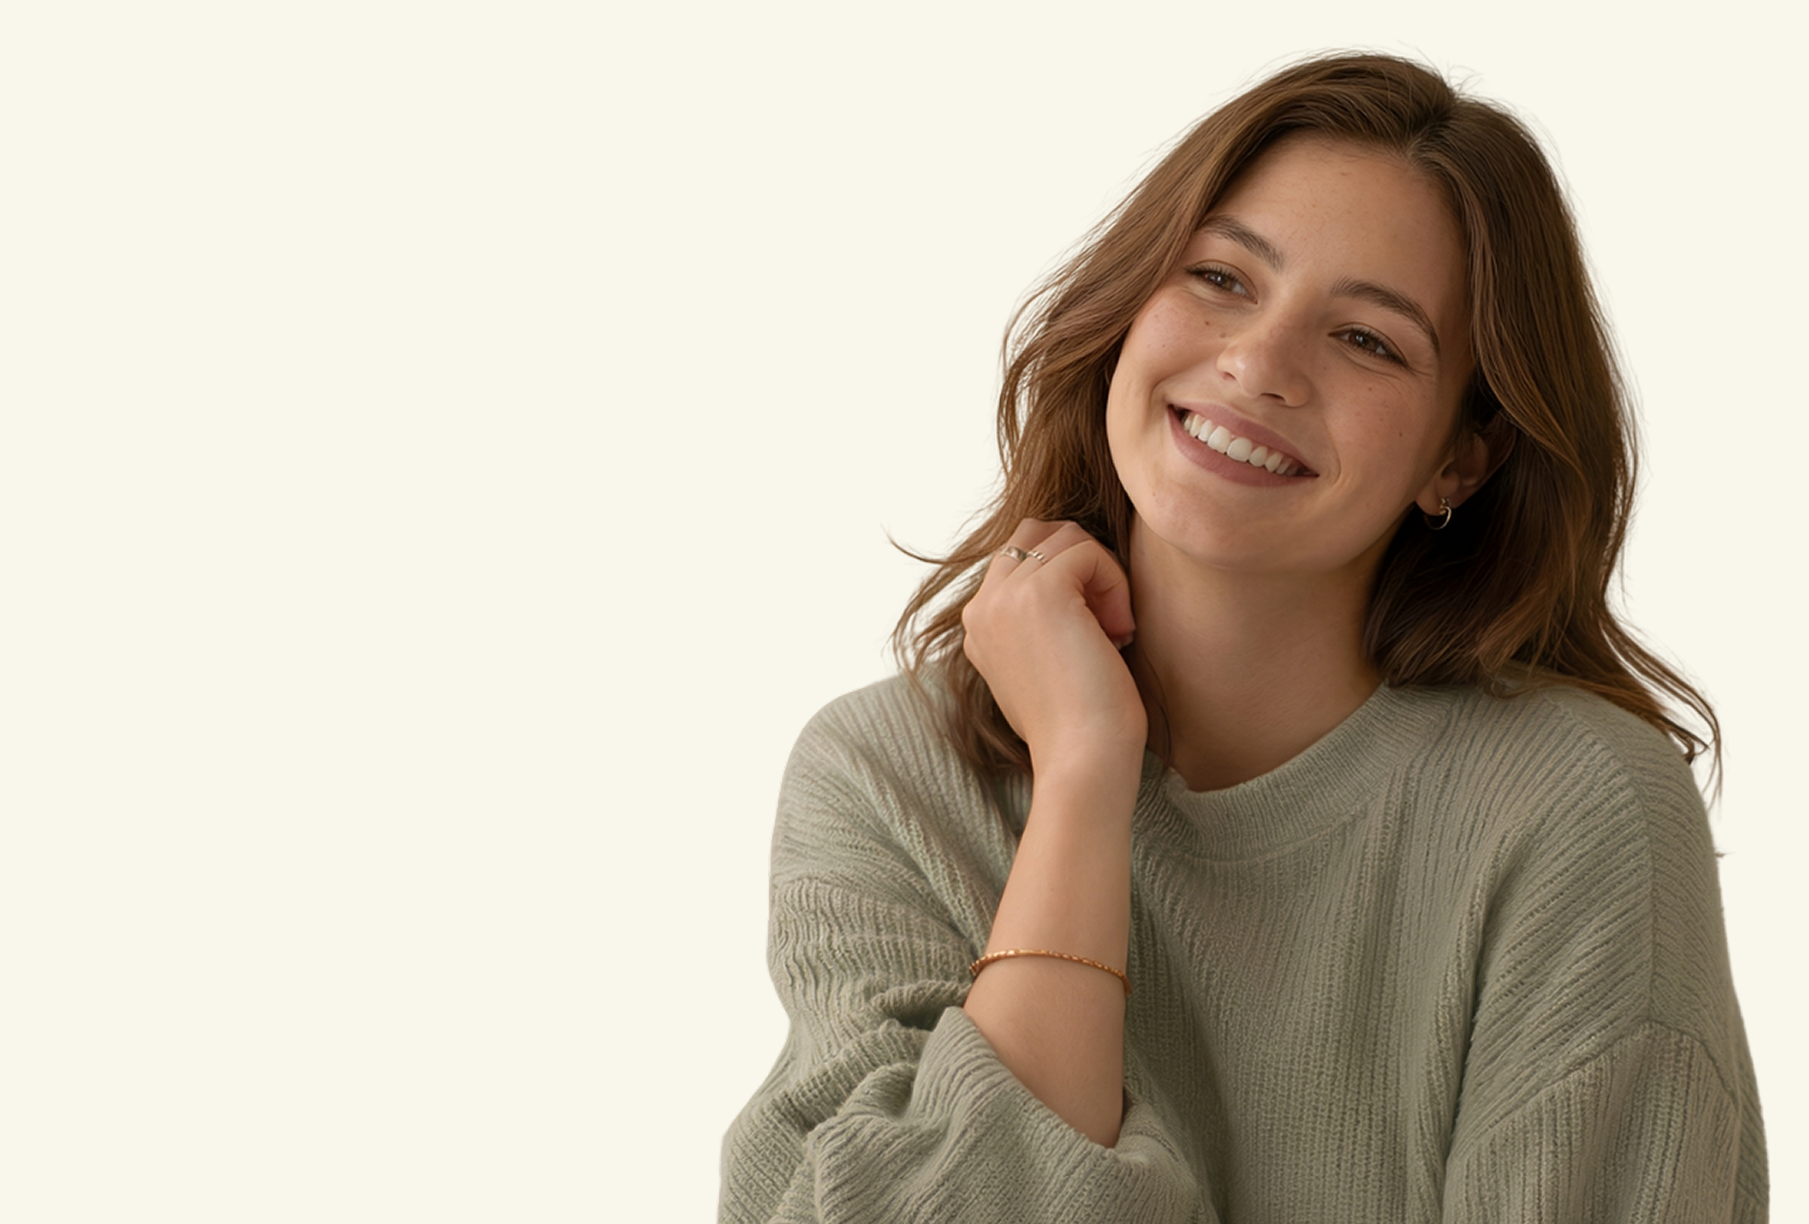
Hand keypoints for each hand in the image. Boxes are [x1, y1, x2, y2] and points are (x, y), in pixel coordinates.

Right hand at [961, 521, 1146, 774]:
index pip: (1022, 557)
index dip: (1071, 582)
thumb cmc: (1078, 725)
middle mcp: (981, 606)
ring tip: (1114, 629)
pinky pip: (1088, 551)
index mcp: (977, 625)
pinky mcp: (1038, 593)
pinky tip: (1119, 633)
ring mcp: (1004, 597)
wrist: (1082, 760)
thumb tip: (1077, 582)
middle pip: (1037, 533)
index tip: (1092, 638)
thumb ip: (1037, 624)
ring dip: (1103, 575)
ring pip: (1065, 537)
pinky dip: (1116, 584)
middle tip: (1105, 621)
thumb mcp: (1043, 666)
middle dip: (1082, 562)